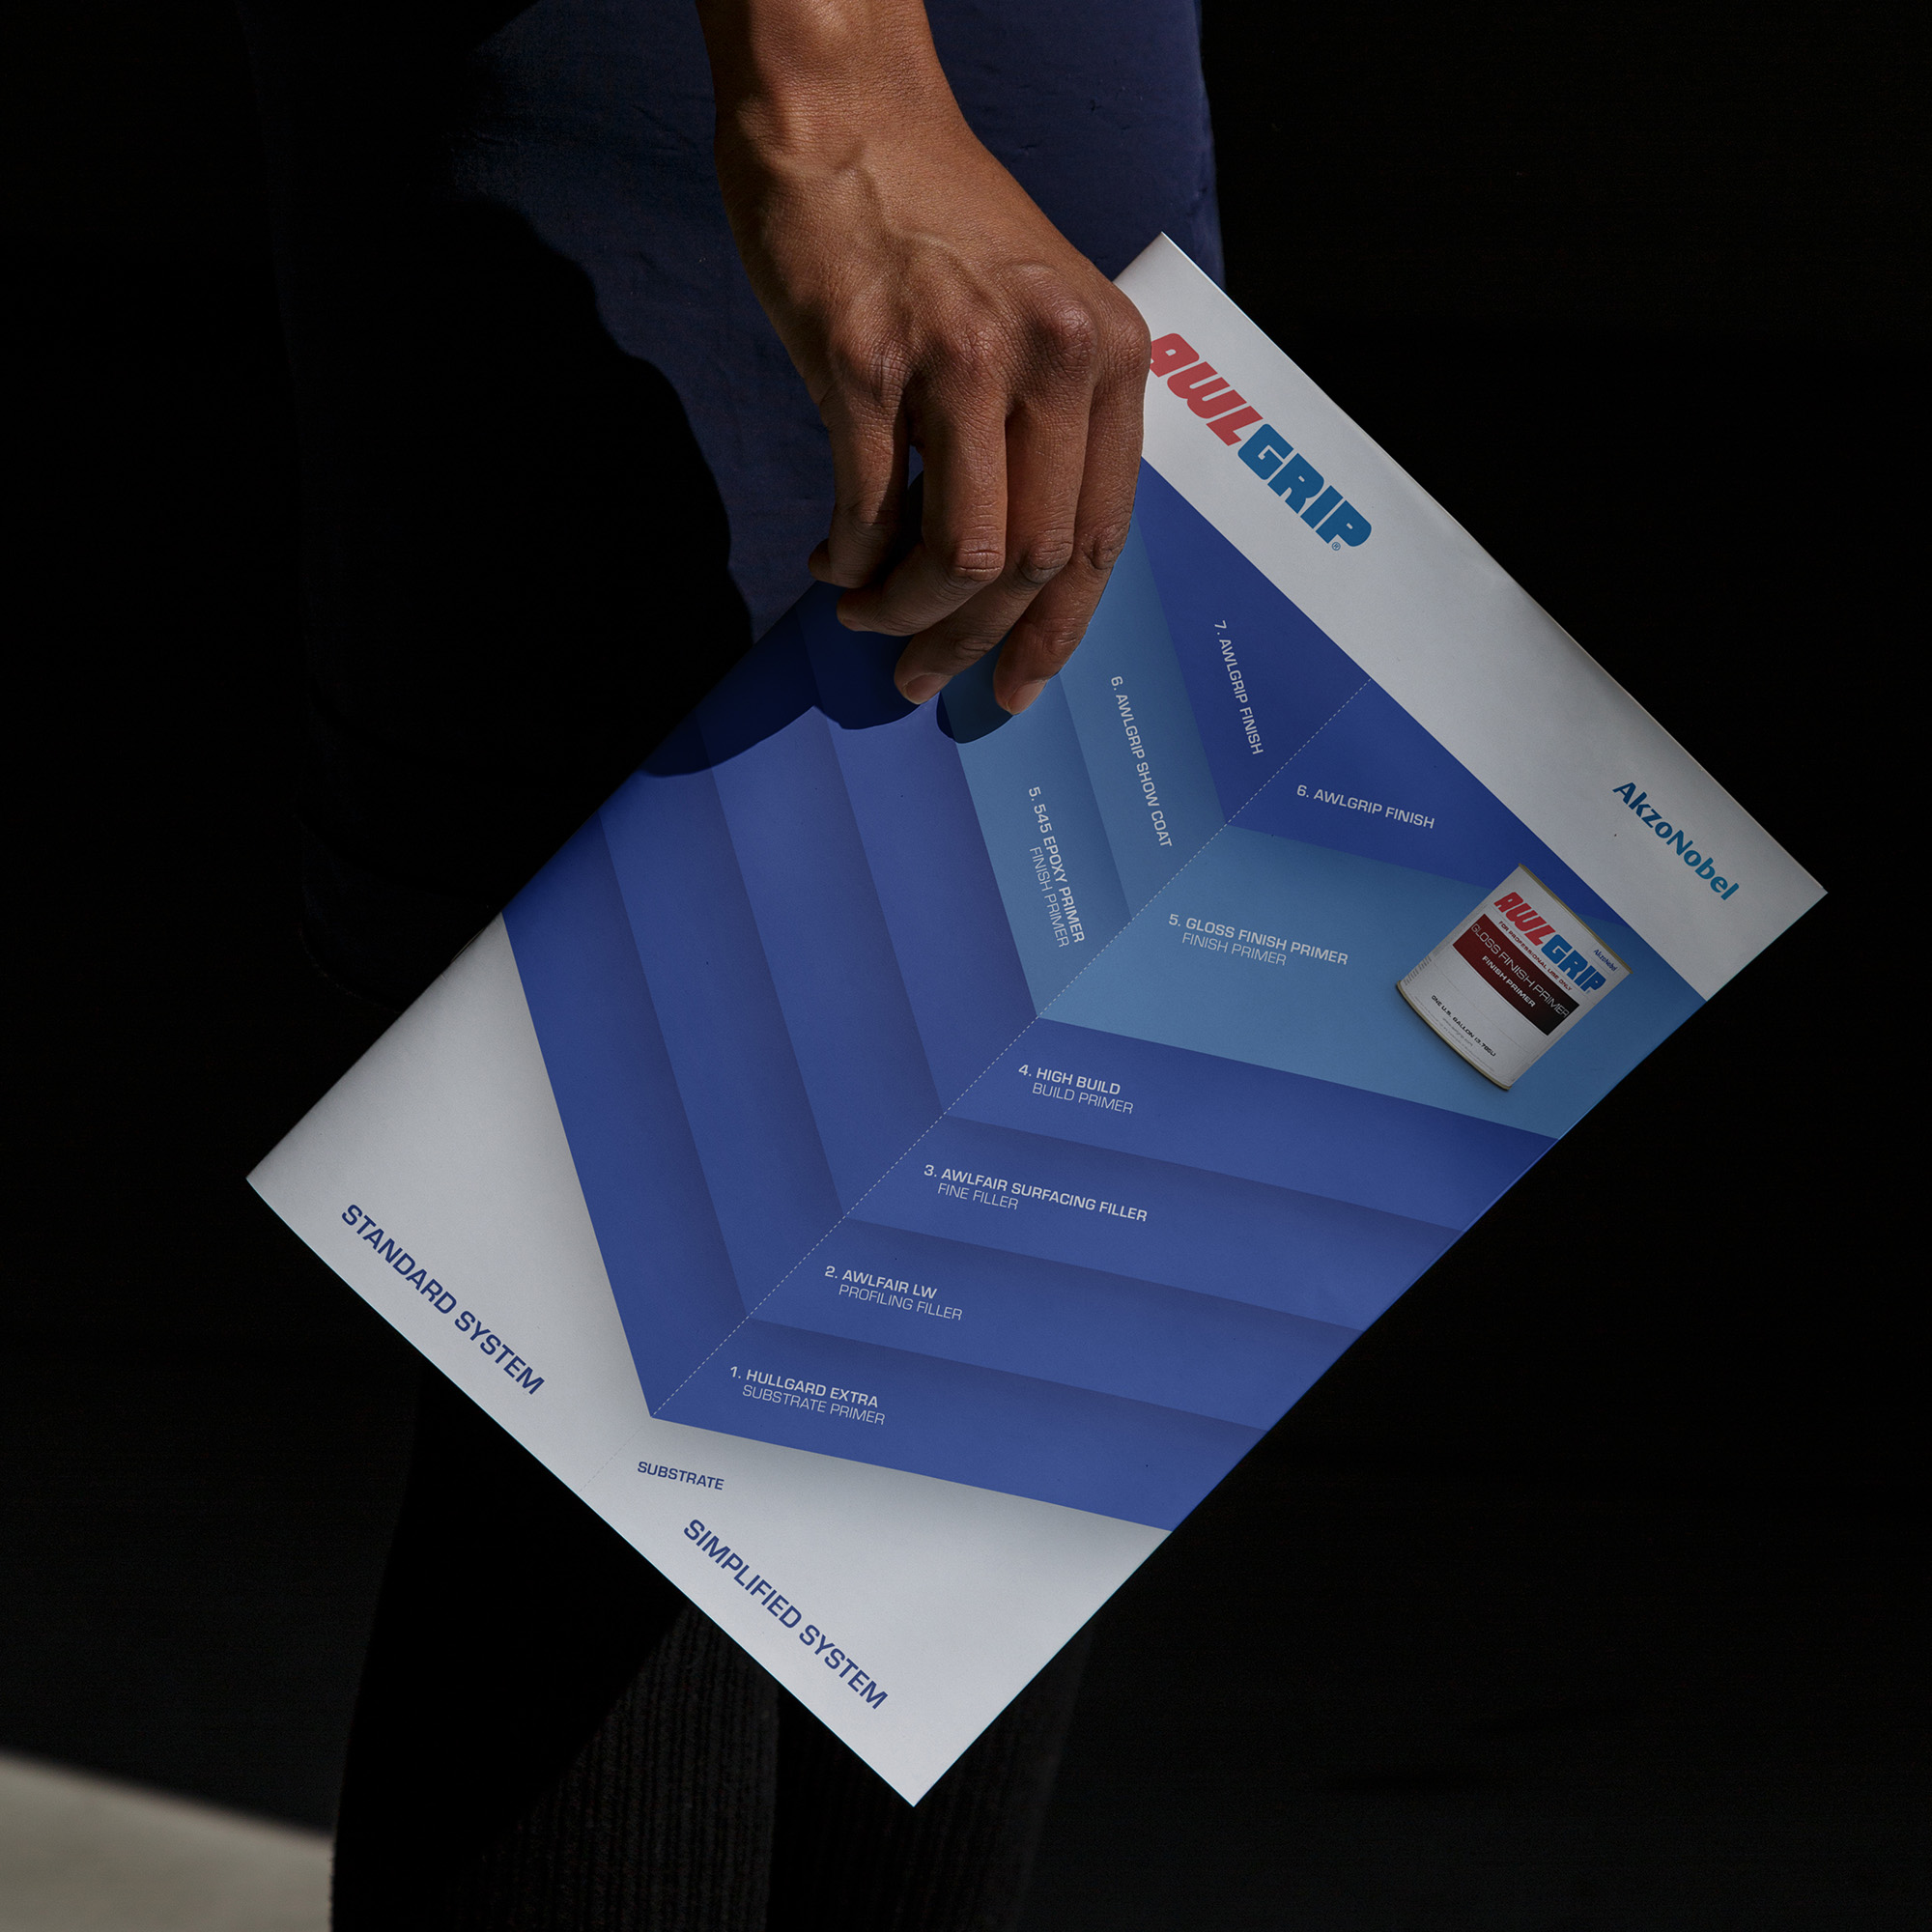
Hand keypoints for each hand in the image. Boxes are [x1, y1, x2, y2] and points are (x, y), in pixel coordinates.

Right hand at [698, 0, 1149, 711]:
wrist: (844, 112)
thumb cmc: (935, 218)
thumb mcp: (1039, 311)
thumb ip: (1047, 428)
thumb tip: (1009, 570)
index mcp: (1106, 355)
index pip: (1102, 536)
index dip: (1058, 631)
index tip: (1018, 687)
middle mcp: (1051, 356)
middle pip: (1035, 561)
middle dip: (972, 641)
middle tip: (920, 674)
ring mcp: (961, 358)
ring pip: (961, 554)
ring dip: (907, 612)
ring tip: (867, 615)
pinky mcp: (867, 360)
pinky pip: (869, 508)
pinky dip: (850, 560)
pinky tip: (832, 561)